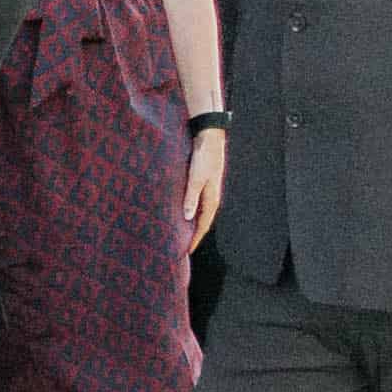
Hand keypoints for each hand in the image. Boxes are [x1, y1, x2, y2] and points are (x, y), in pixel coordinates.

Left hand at [187, 126, 228, 244]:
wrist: (209, 139)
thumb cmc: (203, 158)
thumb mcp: (195, 179)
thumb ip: (191, 197)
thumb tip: (187, 218)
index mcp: (211, 200)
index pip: (202, 226)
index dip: (194, 239)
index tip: (186, 252)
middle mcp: (211, 198)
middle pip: (201, 222)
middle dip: (193, 235)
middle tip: (181, 247)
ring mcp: (208, 191)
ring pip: (199, 213)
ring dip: (191, 224)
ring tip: (180, 235)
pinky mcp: (203, 184)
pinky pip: (196, 204)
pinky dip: (190, 212)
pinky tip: (181, 214)